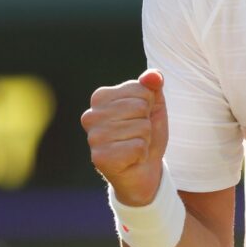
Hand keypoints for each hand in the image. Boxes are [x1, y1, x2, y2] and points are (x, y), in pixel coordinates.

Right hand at [81, 70, 168, 205]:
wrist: (143, 170)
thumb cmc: (145, 134)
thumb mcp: (153, 106)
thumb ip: (153, 86)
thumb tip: (154, 76)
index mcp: (100, 97)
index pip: (140, 89)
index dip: (148, 105)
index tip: (139, 118)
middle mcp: (91, 116)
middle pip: (140, 107)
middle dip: (147, 123)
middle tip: (137, 135)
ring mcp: (93, 138)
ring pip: (141, 127)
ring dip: (144, 139)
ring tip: (134, 146)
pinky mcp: (100, 158)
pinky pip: (137, 147)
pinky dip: (141, 154)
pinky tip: (131, 159)